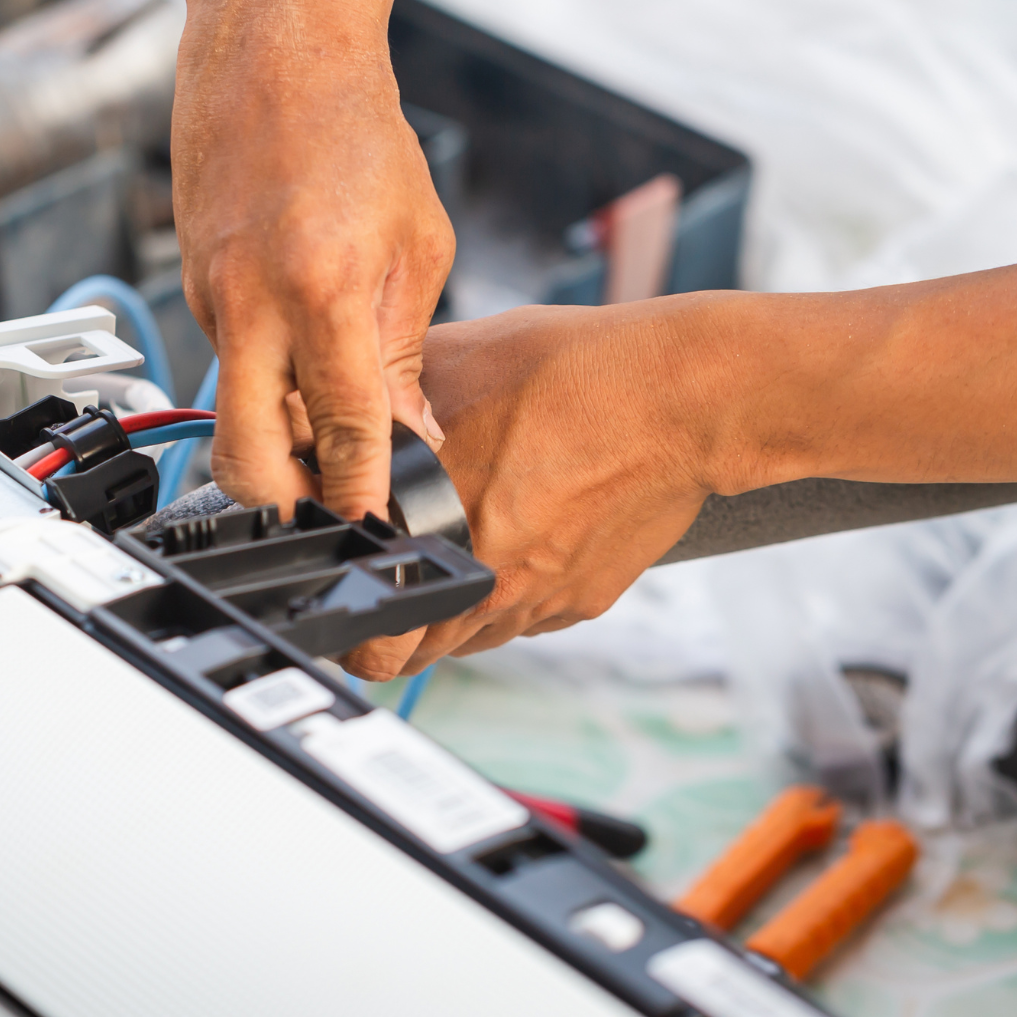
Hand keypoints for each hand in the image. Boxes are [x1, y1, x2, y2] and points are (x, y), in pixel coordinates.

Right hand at [173, 0, 452, 522]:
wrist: (270, 44)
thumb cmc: (354, 128)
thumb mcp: (417, 242)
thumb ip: (405, 347)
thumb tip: (407, 434)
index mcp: (321, 289)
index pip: (342, 429)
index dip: (362, 495)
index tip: (381, 533)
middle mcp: (249, 302)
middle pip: (243, 458)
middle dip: (283, 508)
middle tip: (331, 516)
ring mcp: (208, 296)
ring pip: (233, 410)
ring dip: (278, 437)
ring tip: (334, 434)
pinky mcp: (190, 286)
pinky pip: (228, 360)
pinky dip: (265, 377)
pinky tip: (304, 355)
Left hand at [341, 303, 716, 678]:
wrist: (681, 398)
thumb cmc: (574, 373)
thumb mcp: (453, 362)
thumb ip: (386, 399)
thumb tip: (334, 402)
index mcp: (438, 532)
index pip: (371, 625)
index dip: (350, 616)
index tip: (348, 596)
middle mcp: (487, 583)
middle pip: (415, 653)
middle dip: (392, 631)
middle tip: (387, 588)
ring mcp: (539, 600)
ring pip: (470, 641)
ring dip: (449, 617)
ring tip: (450, 559)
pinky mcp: (583, 600)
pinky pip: (526, 618)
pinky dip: (509, 596)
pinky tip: (514, 542)